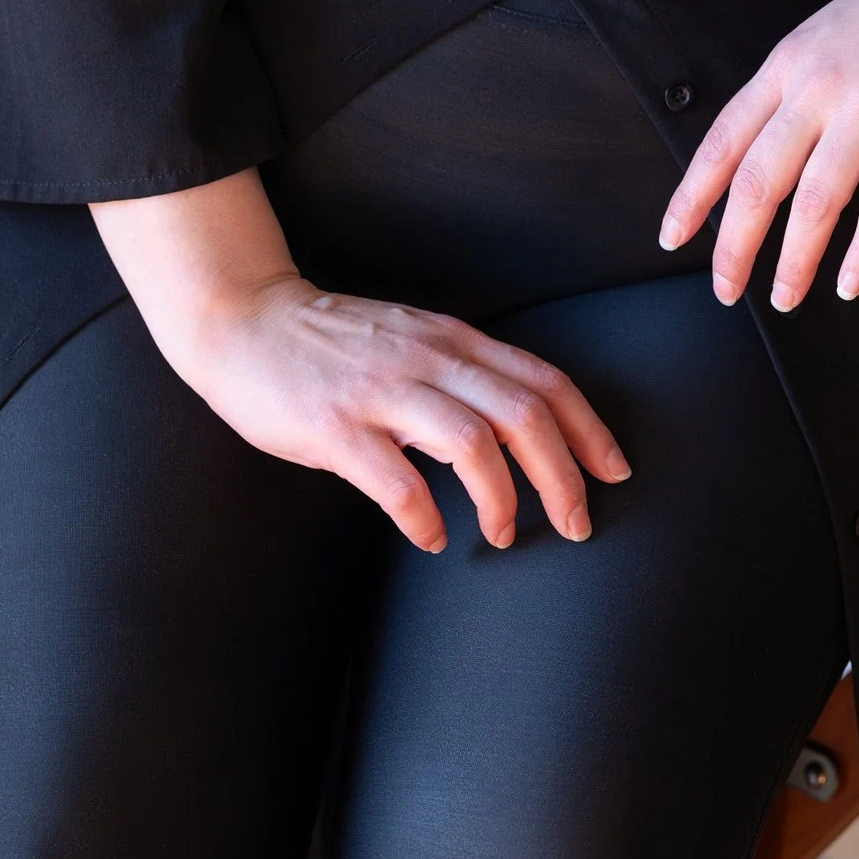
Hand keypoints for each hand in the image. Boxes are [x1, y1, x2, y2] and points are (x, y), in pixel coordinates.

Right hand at [92, 176, 630, 554]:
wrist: (243, 322)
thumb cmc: (332, 344)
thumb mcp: (413, 341)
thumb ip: (462, 375)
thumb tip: (519, 434)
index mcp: (452, 340)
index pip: (543, 381)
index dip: (589, 430)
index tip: (614, 473)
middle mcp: (427, 358)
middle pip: (524, 415)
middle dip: (564, 476)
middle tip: (576, 523)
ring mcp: (381, 390)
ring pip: (473, 444)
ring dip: (502, 499)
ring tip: (503, 532)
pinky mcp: (335, 426)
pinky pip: (397, 482)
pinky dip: (426, 517)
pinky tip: (431, 537)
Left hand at [660, 0, 858, 311]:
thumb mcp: (819, 39)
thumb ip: (787, 92)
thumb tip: (752, 154)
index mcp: (785, 67)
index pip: (722, 142)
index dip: (691, 196)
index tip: (672, 237)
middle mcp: (817, 88)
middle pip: (758, 181)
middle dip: (733, 246)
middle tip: (726, 289)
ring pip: (815, 202)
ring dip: (794, 261)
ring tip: (785, 297)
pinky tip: (850, 284)